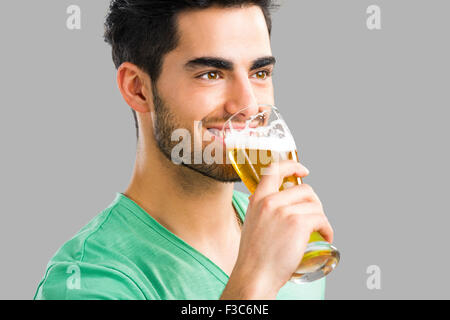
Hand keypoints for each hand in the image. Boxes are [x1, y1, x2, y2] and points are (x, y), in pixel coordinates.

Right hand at [221, 160, 333, 298]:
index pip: (274, 169)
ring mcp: (284, 211)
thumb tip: (285, 204)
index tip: (303, 171)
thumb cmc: (255, 256)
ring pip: (315, 205)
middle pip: (304, 189)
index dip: (292, 165)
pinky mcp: (298, 223)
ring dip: (321, 218)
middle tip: (314, 216)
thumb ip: (265, 209)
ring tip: (319, 231)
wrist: (255, 275)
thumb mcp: (253, 223)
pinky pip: (321, 219)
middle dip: (314, 202)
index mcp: (258, 199)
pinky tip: (325, 237)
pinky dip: (327, 229)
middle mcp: (270, 201)